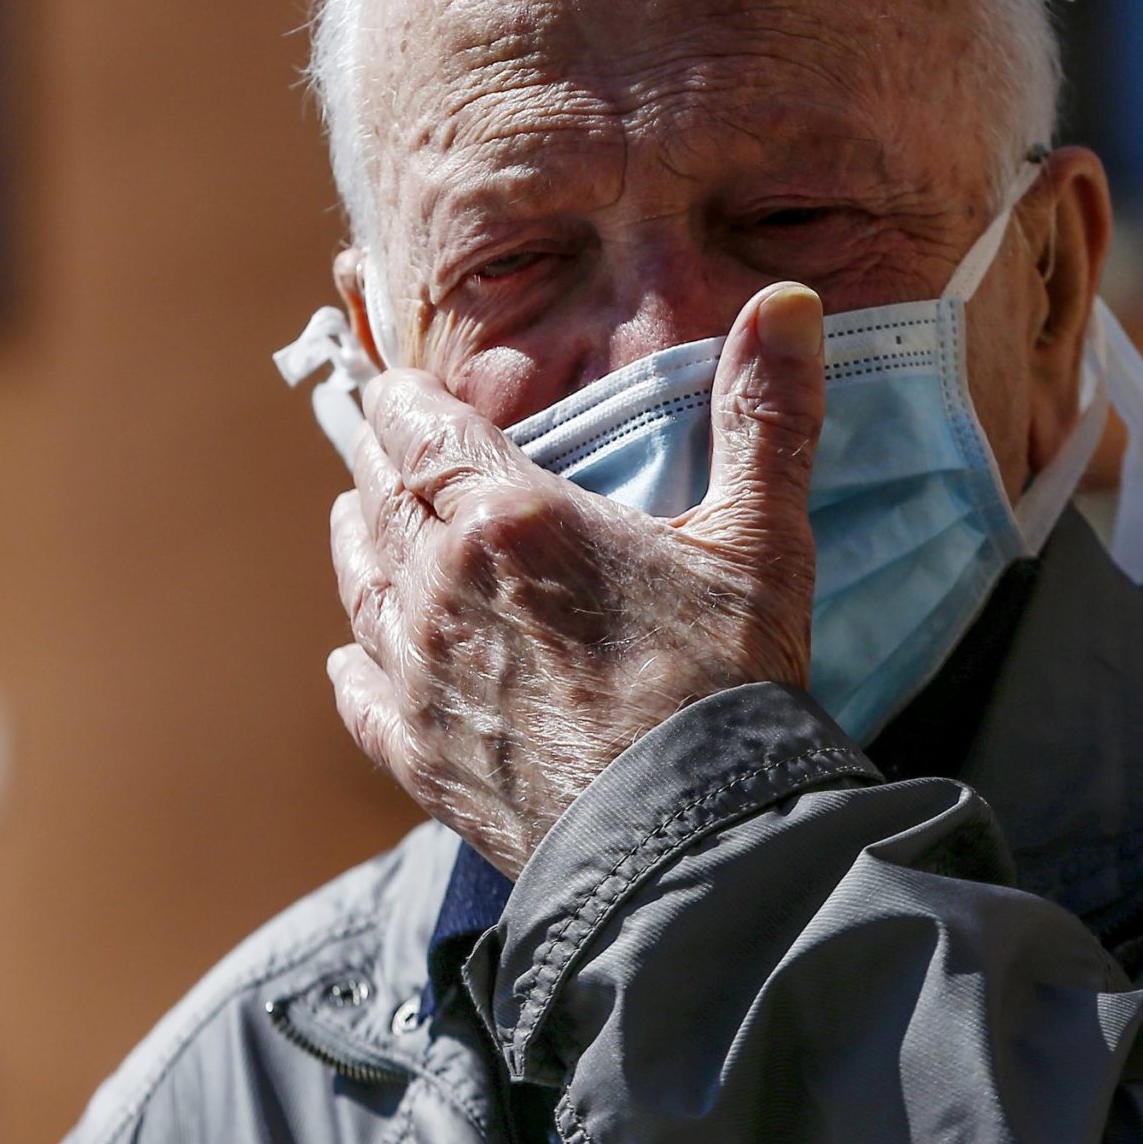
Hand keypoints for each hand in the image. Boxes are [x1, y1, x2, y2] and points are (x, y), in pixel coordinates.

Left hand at [326, 283, 825, 874]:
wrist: (691, 844)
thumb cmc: (728, 685)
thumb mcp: (760, 536)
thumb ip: (766, 411)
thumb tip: (790, 300)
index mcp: (513, 519)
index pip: (423, 430)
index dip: (404, 399)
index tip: (396, 380)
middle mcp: (444, 589)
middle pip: (380, 500)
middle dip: (380, 459)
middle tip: (380, 438)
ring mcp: (422, 680)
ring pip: (359, 587)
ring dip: (357, 542)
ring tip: (359, 517)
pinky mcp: (421, 760)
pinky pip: (359, 695)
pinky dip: (354, 663)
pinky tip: (352, 657)